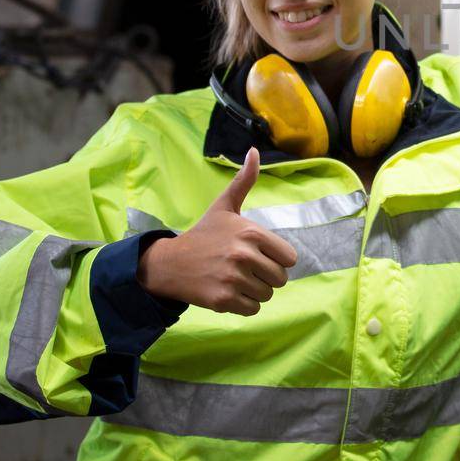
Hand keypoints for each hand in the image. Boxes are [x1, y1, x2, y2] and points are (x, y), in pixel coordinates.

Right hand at [137, 148, 299, 315]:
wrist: (170, 263)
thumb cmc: (204, 234)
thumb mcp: (225, 206)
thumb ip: (244, 181)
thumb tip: (254, 151)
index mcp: (251, 233)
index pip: (289, 258)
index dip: (275, 258)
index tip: (257, 254)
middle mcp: (244, 256)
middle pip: (280, 279)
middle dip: (266, 276)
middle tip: (245, 268)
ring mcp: (233, 279)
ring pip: (267, 295)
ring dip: (255, 291)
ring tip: (234, 278)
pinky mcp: (223, 301)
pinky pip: (253, 309)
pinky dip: (244, 305)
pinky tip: (228, 291)